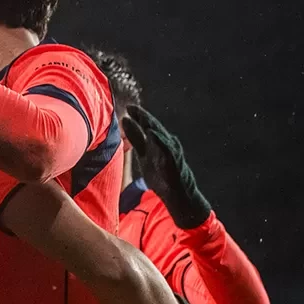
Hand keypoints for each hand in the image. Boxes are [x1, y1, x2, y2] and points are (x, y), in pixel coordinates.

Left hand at [122, 105, 211, 229]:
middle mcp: (166, 144)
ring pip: (161, 135)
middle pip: (154, 127)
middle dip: (143, 117)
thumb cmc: (161, 175)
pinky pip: (166, 149)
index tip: (127, 108)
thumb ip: (136, 140)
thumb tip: (126, 121)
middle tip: (131, 107)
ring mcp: (171, 152)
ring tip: (140, 116)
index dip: (138, 117)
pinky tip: (151, 133)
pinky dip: (159, 140)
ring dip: (151, 125)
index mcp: (156, 143)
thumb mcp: (144, 155)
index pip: (146, 127)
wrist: (177, 195)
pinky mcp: (174, 161)